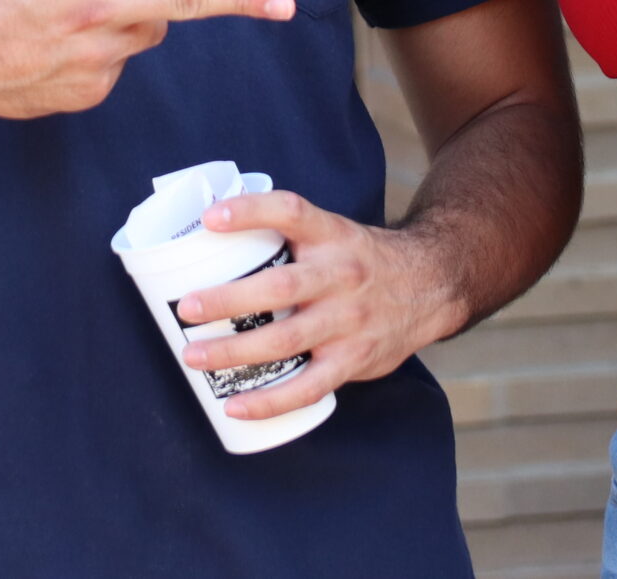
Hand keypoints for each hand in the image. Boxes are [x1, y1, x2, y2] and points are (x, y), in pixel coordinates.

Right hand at [0, 0, 292, 120]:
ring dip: (128, 18)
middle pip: (184, 0)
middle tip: (287, 4)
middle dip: (241, 0)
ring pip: (147, 27)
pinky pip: (116, 61)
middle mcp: (97, 8)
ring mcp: (100, 54)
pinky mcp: (94, 89)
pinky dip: (96, 52)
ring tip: (75, 21)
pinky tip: (56, 53)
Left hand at [171, 189, 455, 420]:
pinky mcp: (354, 359)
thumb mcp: (333, 232)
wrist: (429, 286)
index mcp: (331, 235)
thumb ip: (287, 234)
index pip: (290, 211)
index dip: (250, 211)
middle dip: (229, 299)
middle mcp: (341, 275)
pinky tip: (236, 405)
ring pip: (287, 339)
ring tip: (195, 357)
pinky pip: (309, 386)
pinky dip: (271, 400)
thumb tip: (211, 234)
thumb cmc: (361, 260)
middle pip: (280, 286)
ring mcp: (349, 321)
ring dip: (236, 351)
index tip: (209, 218)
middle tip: (187, 308)